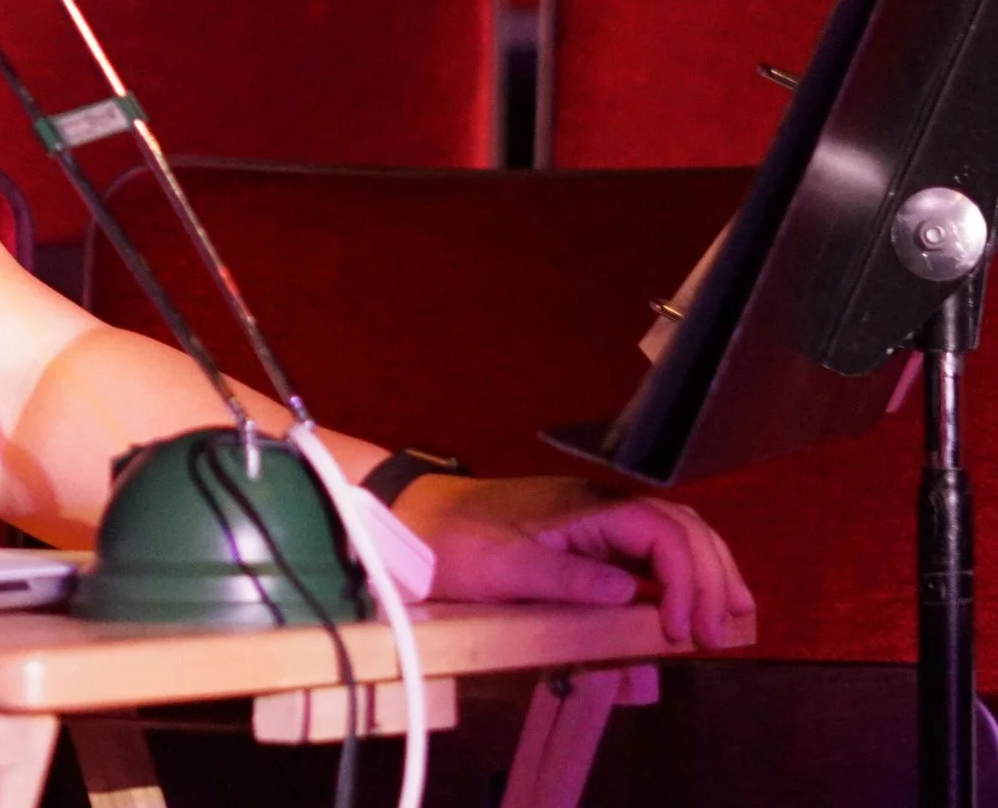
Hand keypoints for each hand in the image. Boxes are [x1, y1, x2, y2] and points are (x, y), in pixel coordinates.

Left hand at [388, 474, 753, 647]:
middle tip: (720, 635)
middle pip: (682, 529)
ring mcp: (596, 521)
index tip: (681, 630)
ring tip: (732, 617)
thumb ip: (566, 577)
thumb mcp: (503, 566)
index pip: (663, 533)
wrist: (411, 516)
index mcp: (587, 508)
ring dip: (707, 572)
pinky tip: (689, 602)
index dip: (686, 580)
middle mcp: (601, 507)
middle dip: (712, 579)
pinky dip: (679, 573)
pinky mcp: (586, 538)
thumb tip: (630, 592)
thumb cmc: (451, 541)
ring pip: (674, 535)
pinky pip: (649, 549)